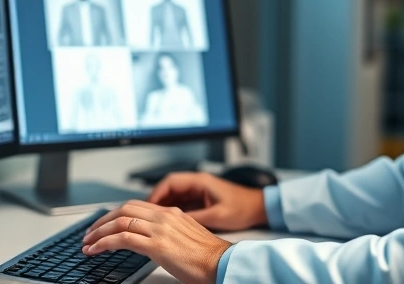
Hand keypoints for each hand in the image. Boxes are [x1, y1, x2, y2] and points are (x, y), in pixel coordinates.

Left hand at [83, 200, 231, 283]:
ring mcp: (160, 229)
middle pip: (123, 209)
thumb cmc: (209, 257)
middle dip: (102, 221)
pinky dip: (104, 243)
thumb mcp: (186, 237)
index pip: (135, 206)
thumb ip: (169, 233)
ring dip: (99, 233)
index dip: (115, 214)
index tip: (104, 225)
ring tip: (88, 244)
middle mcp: (164, 216)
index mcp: (172, 213)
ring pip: (119, 222)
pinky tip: (96, 250)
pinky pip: (122, 239)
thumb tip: (153, 240)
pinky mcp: (157, 245)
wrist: (222, 263)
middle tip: (90, 233)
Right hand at [148, 172, 267, 231]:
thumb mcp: (216, 216)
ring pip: (173, 195)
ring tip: (152, 219)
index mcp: (200, 181)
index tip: (147, 206)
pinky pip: (181, 201)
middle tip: (144, 214)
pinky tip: (166, 221)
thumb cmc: (242, 208)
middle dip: (155, 200)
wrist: (258, 207)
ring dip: (162, 206)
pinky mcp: (201, 198)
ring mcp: (199, 190)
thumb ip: (194, 218)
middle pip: (169, 187)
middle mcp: (197, 183)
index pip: (170, 182)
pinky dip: (171, 210)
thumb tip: (174, 223)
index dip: (156, 193)